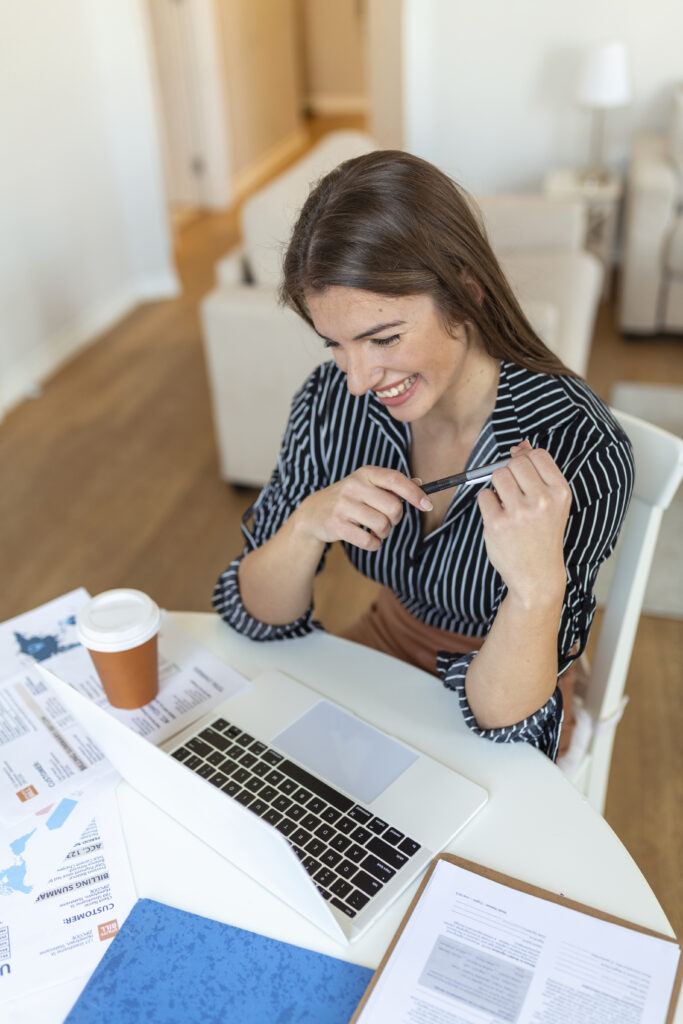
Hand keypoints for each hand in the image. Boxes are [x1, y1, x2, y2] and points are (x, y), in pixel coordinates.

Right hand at [293, 466, 431, 551]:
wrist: (313, 512)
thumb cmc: (349, 498)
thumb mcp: (367, 485)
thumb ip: (392, 485)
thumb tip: (420, 485)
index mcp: (365, 474)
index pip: (395, 479)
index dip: (414, 493)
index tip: (427, 505)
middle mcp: (353, 486)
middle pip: (393, 507)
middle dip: (395, 518)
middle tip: (387, 519)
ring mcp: (343, 506)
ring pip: (382, 525)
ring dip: (384, 532)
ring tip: (375, 529)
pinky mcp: (336, 525)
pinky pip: (369, 541)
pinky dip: (374, 544)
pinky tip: (368, 539)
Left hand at [477, 442, 571, 607]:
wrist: (537, 575)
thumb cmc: (543, 536)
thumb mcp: (551, 504)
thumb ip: (538, 472)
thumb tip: (520, 446)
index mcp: (560, 492)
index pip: (537, 455)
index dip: (524, 459)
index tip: (523, 474)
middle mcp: (542, 500)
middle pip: (515, 463)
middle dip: (510, 472)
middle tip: (514, 492)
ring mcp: (519, 512)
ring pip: (497, 475)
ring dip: (497, 486)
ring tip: (506, 503)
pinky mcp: (497, 523)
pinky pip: (484, 495)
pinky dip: (488, 503)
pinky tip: (499, 517)